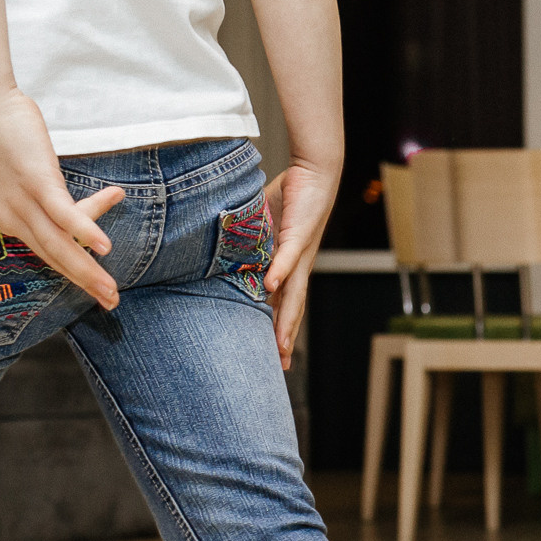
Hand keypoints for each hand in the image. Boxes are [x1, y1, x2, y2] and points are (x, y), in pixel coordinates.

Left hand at [0, 89, 124, 307]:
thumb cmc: (6, 136)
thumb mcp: (28, 173)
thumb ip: (49, 193)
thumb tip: (81, 204)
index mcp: (11, 219)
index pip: (52, 249)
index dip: (77, 268)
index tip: (100, 280)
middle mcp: (14, 217)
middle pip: (55, 257)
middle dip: (84, 282)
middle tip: (110, 302)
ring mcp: (25, 200)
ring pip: (60, 244)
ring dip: (87, 269)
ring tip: (110, 288)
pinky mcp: (36, 180)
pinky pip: (63, 213)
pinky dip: (85, 231)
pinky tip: (105, 247)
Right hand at [264, 159, 336, 370]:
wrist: (315, 175)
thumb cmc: (291, 200)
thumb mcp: (263, 229)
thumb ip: (249, 244)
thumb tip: (225, 254)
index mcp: (290, 269)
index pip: (285, 305)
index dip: (280, 331)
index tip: (276, 357)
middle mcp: (298, 267)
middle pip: (292, 309)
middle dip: (285, 337)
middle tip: (281, 365)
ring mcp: (300, 253)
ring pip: (293, 291)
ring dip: (286, 318)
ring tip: (280, 342)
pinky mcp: (297, 234)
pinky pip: (286, 256)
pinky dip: (278, 271)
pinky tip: (269, 286)